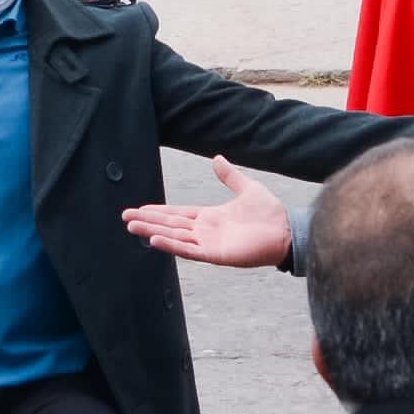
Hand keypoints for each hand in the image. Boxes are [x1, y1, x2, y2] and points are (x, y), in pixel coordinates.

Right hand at [120, 155, 290, 267]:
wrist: (287, 230)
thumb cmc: (270, 213)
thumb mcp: (247, 188)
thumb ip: (230, 176)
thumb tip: (217, 158)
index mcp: (209, 217)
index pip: (177, 213)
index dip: (158, 211)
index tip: (139, 208)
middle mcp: (205, 231)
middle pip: (170, 225)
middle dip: (148, 220)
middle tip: (125, 217)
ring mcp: (209, 243)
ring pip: (174, 237)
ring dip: (153, 232)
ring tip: (132, 226)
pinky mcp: (216, 254)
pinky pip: (190, 251)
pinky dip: (172, 245)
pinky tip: (155, 240)